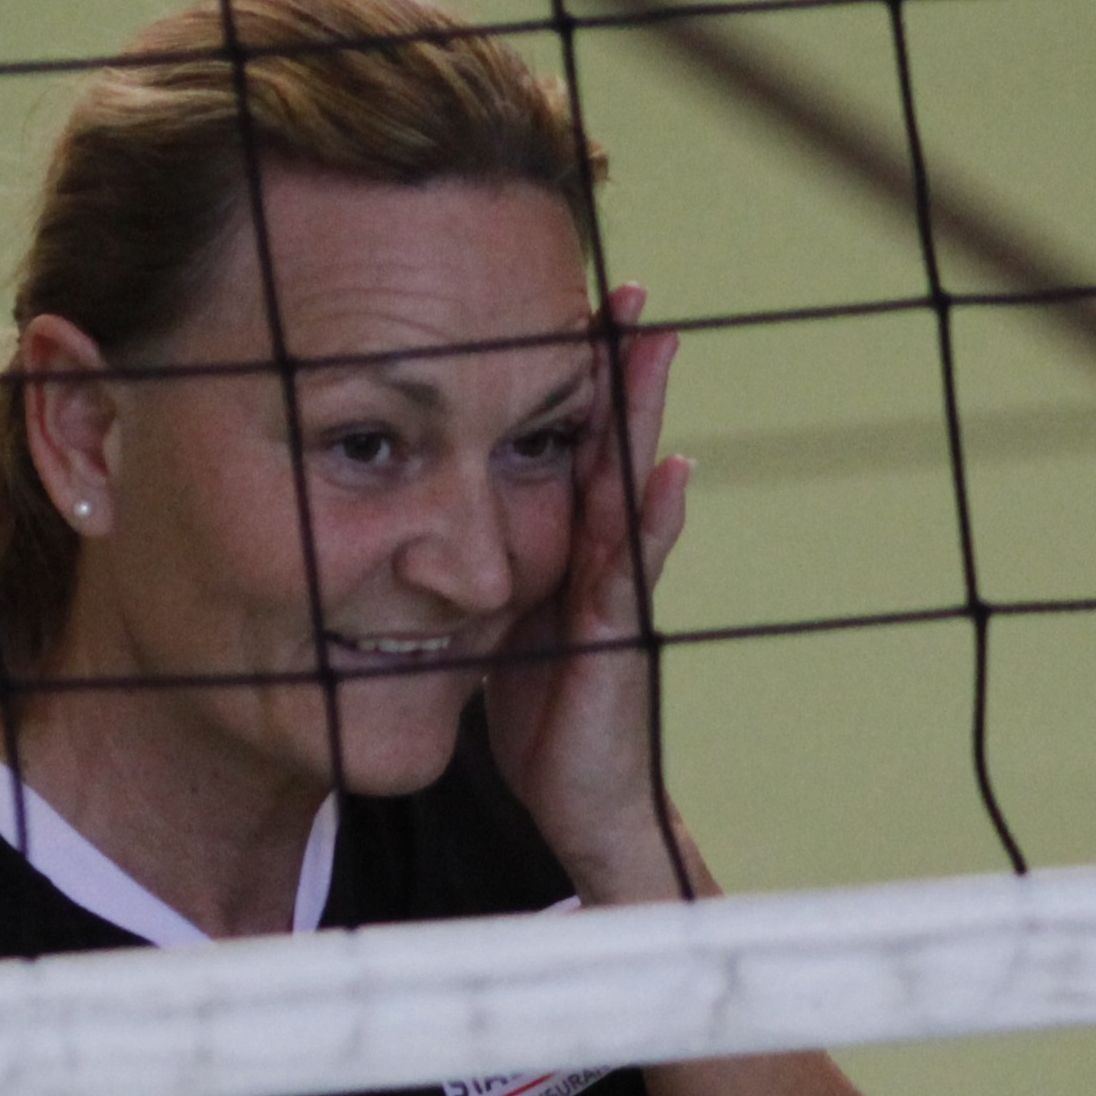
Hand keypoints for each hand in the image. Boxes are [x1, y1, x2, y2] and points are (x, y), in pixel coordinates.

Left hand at [484, 283, 694, 899]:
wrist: (576, 803)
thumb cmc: (538, 716)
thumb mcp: (495, 628)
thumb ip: (480, 573)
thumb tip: (425, 533)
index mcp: (562, 549)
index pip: (572, 448)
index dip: (574, 383)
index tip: (571, 308)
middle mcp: (598, 560)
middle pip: (611, 447)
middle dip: (621, 371)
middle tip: (629, 292)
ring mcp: (617, 594)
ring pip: (630, 488)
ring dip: (645, 418)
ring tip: (657, 346)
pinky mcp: (617, 640)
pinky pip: (632, 570)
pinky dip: (654, 520)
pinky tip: (669, 474)